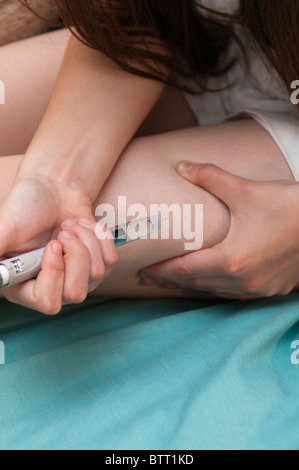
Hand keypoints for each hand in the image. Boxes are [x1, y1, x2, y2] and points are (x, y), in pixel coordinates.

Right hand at [0, 175, 113, 312]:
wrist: (53, 188)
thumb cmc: (25, 206)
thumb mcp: (3, 228)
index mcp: (24, 285)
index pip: (48, 302)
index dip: (54, 273)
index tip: (52, 245)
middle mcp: (52, 287)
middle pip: (76, 293)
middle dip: (73, 254)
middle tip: (62, 234)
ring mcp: (77, 278)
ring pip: (97, 274)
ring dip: (84, 239)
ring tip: (68, 227)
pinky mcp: (98, 265)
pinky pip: (110, 261)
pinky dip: (98, 237)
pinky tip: (83, 227)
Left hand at [140, 162, 298, 298]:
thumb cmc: (287, 206)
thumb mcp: (246, 190)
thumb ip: (210, 177)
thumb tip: (181, 166)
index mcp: (231, 259)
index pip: (184, 270)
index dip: (161, 271)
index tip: (142, 273)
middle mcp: (242, 280)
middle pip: (196, 284)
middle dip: (170, 281)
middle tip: (148, 278)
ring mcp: (257, 288)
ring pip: (213, 291)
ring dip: (191, 287)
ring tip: (172, 282)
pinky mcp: (270, 289)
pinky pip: (233, 294)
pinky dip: (215, 288)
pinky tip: (208, 282)